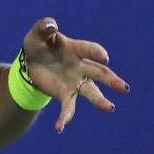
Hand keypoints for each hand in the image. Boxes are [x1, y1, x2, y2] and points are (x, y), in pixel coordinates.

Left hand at [22, 17, 128, 132]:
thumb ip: (44, 27)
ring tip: (110, 107)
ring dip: (100, 100)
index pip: (90, 50)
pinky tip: (59, 128)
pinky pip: (68, 108)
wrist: (29, 63)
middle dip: (111, 80)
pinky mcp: (65, 95)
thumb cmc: (38, 44)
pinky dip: (65, 118)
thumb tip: (52, 26)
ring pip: (91, 92)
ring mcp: (75, 82)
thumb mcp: (37, 33)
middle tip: (124, 88)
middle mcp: (80, 66)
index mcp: (75, 49)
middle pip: (98, 73)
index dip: (97, 53)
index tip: (105, 58)